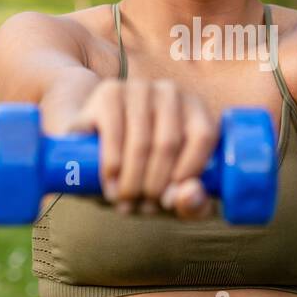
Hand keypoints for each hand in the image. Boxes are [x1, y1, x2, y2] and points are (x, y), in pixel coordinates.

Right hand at [65, 77, 216, 219]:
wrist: (93, 148)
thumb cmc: (144, 172)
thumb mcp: (172, 194)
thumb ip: (192, 203)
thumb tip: (189, 193)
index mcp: (196, 110)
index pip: (203, 135)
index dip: (188, 171)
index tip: (169, 201)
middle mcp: (171, 92)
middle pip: (169, 143)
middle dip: (154, 185)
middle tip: (141, 207)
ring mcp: (139, 89)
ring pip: (142, 142)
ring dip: (132, 180)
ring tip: (123, 201)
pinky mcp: (110, 92)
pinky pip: (115, 133)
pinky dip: (112, 165)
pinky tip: (110, 184)